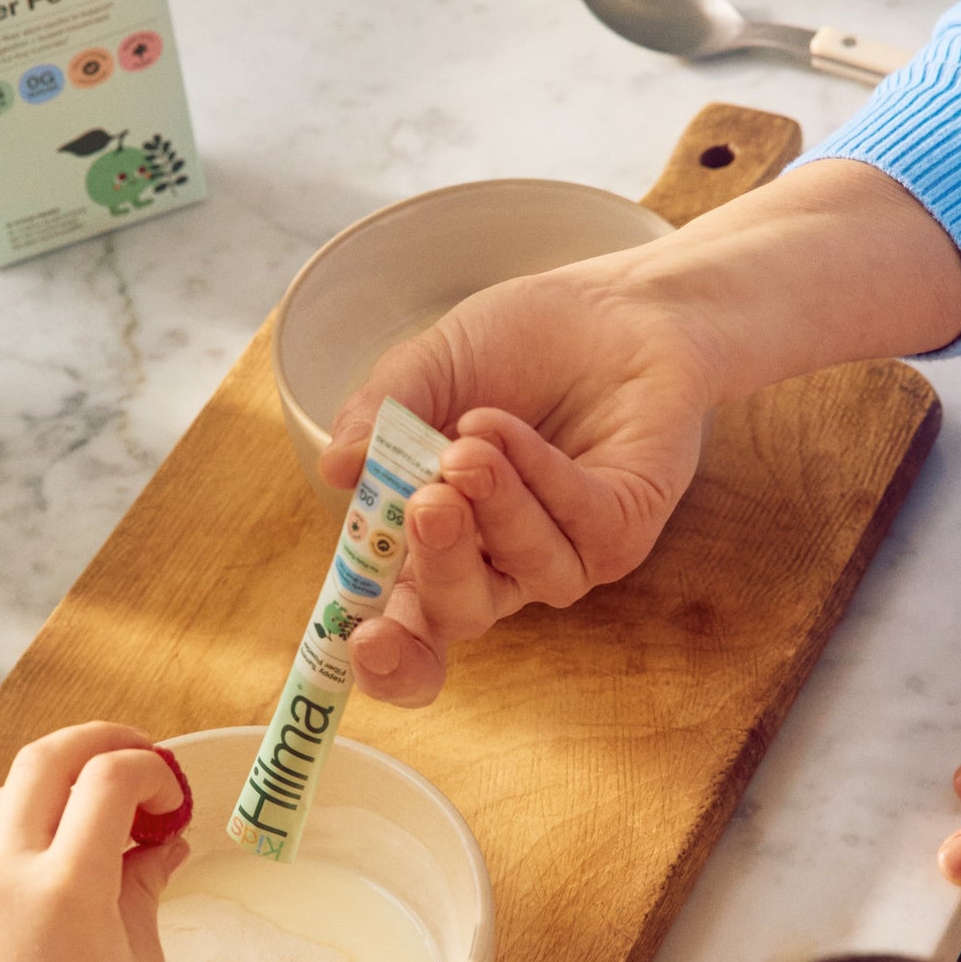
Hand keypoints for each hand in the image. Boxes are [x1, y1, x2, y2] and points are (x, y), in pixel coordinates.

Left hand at [0, 724, 186, 961]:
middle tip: (142, 759)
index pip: (107, 779)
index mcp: (64, 887)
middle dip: (99, 742)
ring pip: (7, 793)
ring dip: (59, 779)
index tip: (175, 797)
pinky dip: (30, 821)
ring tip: (106, 810)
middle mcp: (6, 874)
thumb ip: (145, 886)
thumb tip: (162, 842)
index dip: (152, 770)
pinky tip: (67, 853)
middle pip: (44, 759)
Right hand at [318, 255, 717, 706]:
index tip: (364, 643)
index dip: (384, 658)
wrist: (608, 304)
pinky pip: (579, 523)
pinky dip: (538, 475)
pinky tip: (503, 428)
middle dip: (439, 565)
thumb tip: (338, 468)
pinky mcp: (622, 529)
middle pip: (459, 613)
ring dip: (495, 508)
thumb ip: (379, 417)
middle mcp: (497, 566)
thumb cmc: (513, 347)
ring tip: (469, 445)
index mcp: (431, 546)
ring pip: (528, 569)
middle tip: (427, 503)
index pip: (404, 630)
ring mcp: (564, 553)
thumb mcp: (426, 369)